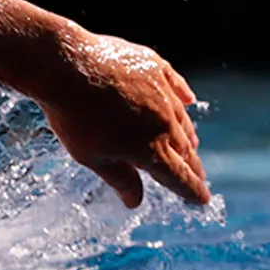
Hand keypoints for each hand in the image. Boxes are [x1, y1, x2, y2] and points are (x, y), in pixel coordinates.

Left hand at [35, 29, 208, 207]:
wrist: (66, 67)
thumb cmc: (73, 117)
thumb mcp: (91, 157)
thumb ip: (119, 179)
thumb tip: (135, 202)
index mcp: (149, 149)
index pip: (178, 176)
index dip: (192, 191)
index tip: (202, 199)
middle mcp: (164, 122)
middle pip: (184, 149)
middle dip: (192, 166)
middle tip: (198, 176)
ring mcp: (162, 92)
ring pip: (182, 119)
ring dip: (188, 136)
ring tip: (190, 147)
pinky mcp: (154, 67)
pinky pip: (176, 84)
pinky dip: (183, 96)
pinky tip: (189, 101)